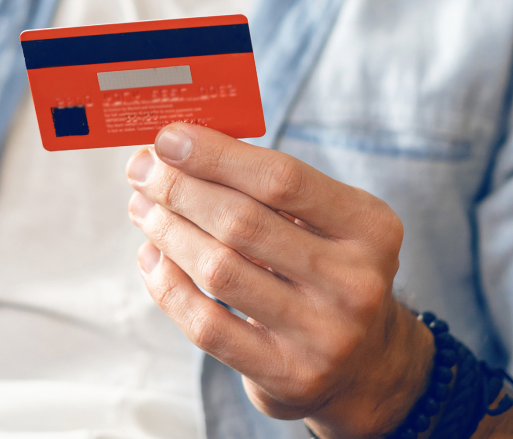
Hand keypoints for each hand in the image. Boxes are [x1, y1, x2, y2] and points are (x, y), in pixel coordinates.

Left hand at [125, 124, 432, 438]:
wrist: (367, 363)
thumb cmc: (328, 270)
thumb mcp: (328, 222)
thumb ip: (267, 186)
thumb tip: (177, 149)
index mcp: (370, 227)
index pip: (282, 179)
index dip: (216, 154)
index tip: (167, 138)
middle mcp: (355, 282)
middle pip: (242, 222)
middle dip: (179, 189)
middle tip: (142, 171)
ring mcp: (324, 335)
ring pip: (219, 270)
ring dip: (168, 232)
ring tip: (144, 209)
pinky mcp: (288, 376)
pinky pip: (207, 325)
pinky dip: (167, 286)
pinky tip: (152, 257)